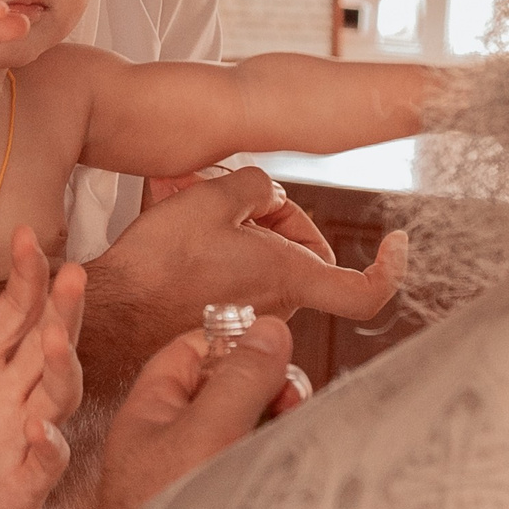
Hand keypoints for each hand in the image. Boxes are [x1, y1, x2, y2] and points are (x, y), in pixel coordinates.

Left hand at [0, 228, 85, 508]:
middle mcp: (12, 393)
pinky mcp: (24, 487)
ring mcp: (24, 438)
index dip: (27, 275)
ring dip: (63, 366)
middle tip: (71, 273)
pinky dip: (46, 445)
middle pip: (50, 341)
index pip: (15, 310)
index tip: (27, 234)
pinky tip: (39, 429)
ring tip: (57, 337)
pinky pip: (44, 462)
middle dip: (63, 308)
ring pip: (58, 394)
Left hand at [94, 316, 301, 508]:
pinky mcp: (225, 507)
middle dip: (268, 389)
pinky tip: (300, 466)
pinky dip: (280, 459)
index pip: (192, 352)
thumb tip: (270, 326)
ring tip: (297, 437)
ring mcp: (199, 477)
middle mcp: (171, 442)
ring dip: (279, 425)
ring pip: (250, 429)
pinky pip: (259, 465)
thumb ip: (241, 376)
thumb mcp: (207, 430)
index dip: (234, 343)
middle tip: (291, 405)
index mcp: (150, 413)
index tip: (275, 352)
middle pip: (229, 389)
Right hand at [109, 166, 404, 324]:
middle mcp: (277, 305)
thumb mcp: (211, 197)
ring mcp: (249, 318)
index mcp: (288, 278)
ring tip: (190, 203)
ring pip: (264, 262)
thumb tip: (262, 194)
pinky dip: (216, 249)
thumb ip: (255, 185)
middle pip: (300, 255)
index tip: (395, 243)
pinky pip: (234, 277)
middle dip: (271, 218)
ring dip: (237, 229)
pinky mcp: (221, 323)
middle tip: (228, 197)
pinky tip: (178, 227)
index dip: (390, 269)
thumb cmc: (159, 266)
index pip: (365, 291)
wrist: (113, 313)